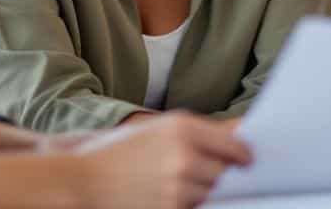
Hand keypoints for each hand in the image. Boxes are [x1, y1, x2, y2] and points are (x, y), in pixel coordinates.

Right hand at [74, 111, 251, 208]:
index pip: (236, 144)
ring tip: (172, 181)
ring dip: (201, 190)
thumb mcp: (158, 129)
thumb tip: (241, 132)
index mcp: (184, 128)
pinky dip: (187, 203)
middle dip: (219, 173)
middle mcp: (185, 156)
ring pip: (211, 193)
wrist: (83, 181)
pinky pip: (195, 208)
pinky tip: (166, 194)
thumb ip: (201, 130)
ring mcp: (178, 187)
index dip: (244, 154)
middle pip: (225, 172)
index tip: (246, 160)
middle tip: (198, 170)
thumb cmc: (120, 151)